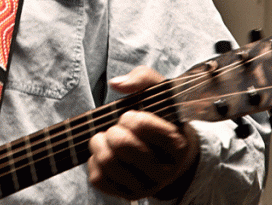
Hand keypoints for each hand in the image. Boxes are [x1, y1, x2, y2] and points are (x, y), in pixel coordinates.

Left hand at [87, 67, 199, 200]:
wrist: (172, 157)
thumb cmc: (163, 119)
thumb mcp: (162, 94)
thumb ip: (143, 78)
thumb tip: (116, 83)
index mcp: (177, 146)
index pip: (141, 125)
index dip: (130, 116)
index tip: (131, 116)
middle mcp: (165, 172)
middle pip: (121, 145)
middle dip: (113, 129)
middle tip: (117, 127)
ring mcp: (147, 187)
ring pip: (107, 162)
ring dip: (99, 142)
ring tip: (107, 137)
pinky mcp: (128, 195)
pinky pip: (98, 179)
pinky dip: (94, 161)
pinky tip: (105, 153)